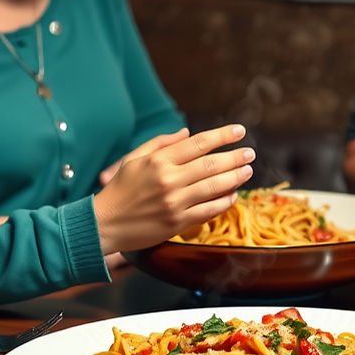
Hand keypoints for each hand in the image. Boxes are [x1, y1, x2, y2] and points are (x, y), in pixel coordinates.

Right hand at [93, 124, 253, 253]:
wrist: (104, 224)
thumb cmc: (119, 189)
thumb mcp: (134, 158)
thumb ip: (161, 143)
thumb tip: (188, 132)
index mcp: (158, 160)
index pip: (199, 143)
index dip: (223, 135)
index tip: (240, 130)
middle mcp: (168, 179)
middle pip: (212, 164)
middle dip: (235, 156)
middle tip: (250, 153)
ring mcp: (174, 202)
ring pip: (214, 187)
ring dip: (235, 177)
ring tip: (247, 171)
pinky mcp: (177, 223)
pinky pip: (208, 211)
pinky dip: (224, 202)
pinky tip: (233, 195)